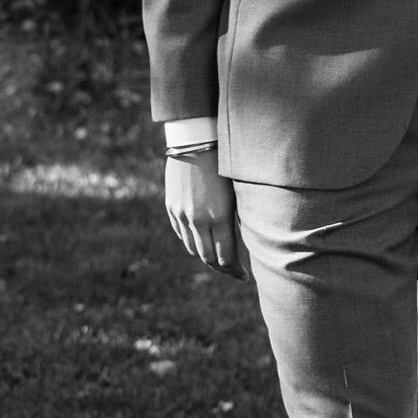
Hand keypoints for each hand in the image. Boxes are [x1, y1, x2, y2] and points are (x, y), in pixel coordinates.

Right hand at [164, 149, 243, 277]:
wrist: (196, 141)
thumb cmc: (225, 163)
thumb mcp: (236, 191)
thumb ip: (236, 217)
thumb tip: (243, 241)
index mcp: (219, 216)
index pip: (225, 256)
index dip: (235, 270)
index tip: (245, 276)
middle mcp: (198, 220)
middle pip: (207, 257)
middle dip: (222, 268)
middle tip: (234, 272)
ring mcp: (182, 215)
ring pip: (193, 248)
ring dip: (205, 257)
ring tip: (218, 260)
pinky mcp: (172, 208)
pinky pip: (182, 234)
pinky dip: (192, 242)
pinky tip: (202, 242)